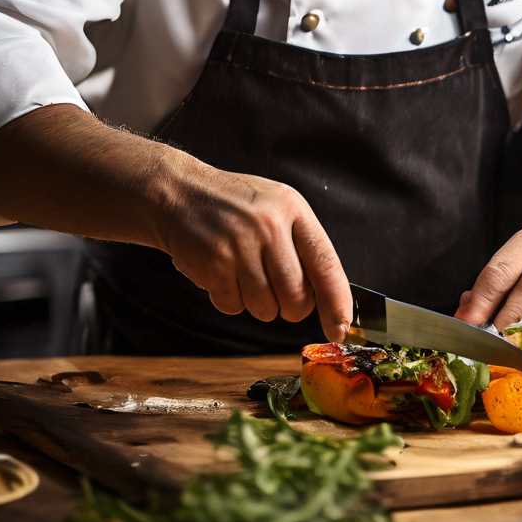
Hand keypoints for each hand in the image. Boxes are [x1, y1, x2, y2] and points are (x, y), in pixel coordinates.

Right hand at [153, 157, 350, 336]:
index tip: (341, 327)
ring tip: (245, 273)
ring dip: (257, 304)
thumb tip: (324, 297)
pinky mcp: (213, 264)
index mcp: (293, 209)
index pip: (326, 264)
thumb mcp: (278, 207)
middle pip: (296, 296)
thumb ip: (302, 245)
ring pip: (265, 308)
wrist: (180, 194)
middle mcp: (270, 226)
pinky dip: (229, 300)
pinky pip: (232, 306)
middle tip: (280, 296)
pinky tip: (223, 273)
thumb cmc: (237, 206)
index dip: (337, 301)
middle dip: (291, 308)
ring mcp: (240, 246)